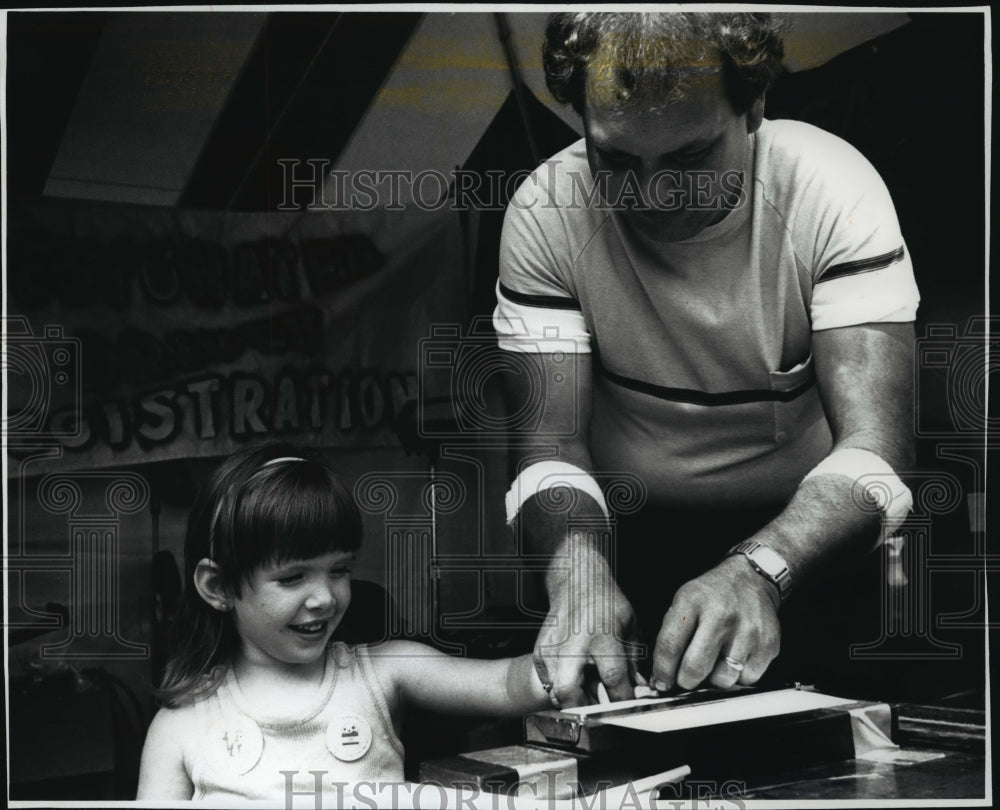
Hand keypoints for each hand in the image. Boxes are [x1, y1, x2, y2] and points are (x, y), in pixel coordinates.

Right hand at [533, 551, 639, 707]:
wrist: (576, 580)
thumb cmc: (606, 602)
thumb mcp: (629, 627)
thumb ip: (633, 663)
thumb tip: (638, 692)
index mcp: (602, 637)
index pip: (613, 681)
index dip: (623, 701)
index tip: (629, 709)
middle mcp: (574, 644)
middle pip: (569, 692)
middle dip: (585, 710)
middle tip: (599, 711)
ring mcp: (553, 647)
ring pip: (555, 691)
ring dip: (573, 700)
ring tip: (588, 693)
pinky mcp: (540, 650)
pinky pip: (547, 682)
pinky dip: (561, 687)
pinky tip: (575, 677)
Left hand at [651, 556, 780, 690]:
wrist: (751, 579)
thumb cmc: (713, 594)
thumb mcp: (683, 600)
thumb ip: (671, 634)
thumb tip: (663, 675)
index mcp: (692, 601)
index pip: (670, 645)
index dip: (662, 671)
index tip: (661, 682)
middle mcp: (720, 615)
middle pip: (695, 668)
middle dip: (685, 681)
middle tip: (686, 678)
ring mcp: (747, 631)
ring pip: (722, 680)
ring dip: (714, 679)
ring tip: (714, 662)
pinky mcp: (768, 644)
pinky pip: (747, 679)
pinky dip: (738, 676)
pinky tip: (734, 658)